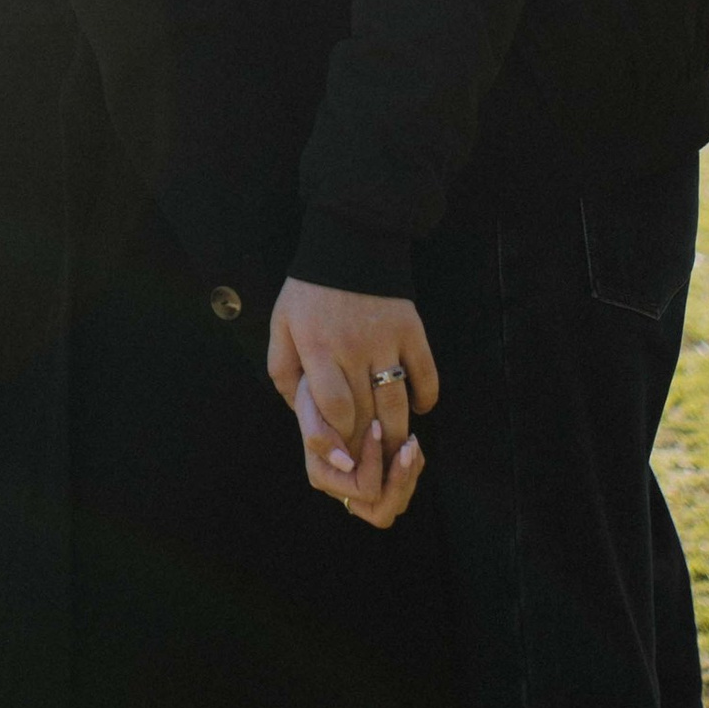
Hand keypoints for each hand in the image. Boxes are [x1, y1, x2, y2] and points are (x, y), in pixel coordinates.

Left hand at [268, 277, 438, 528]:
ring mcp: (386, 340)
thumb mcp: (281, 326)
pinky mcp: (412, 330)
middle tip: (370, 464)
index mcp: (317, 348)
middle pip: (367, 413)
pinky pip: (426, 374)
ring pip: (398, 402)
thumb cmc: (309, 291)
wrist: (350, 242)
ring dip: (399, 433)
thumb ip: (282, 370)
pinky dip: (427, 397)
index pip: (335, 408)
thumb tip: (298, 411)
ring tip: (395, 448)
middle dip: (368, 446)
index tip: (342, 454)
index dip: (339, 437)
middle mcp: (353, 348)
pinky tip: (420, 408)